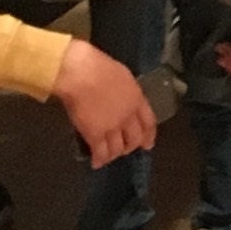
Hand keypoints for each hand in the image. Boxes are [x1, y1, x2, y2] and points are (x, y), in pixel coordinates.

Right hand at [50, 37, 159, 170]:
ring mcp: (112, 127)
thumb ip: (125, 90)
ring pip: (118, 149)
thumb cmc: (98, 66)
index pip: (149, 121)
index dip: (149, 134)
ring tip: (109, 156)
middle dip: (131, 146)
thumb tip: (121, 96)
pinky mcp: (95, 135)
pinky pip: (100, 152)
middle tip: (126, 150)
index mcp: (136, 98)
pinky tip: (96, 163)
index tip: (148, 143)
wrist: (82, 73)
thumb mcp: (121, 75)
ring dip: (114, 154)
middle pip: (134, 138)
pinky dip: (99, 159)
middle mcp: (128, 116)